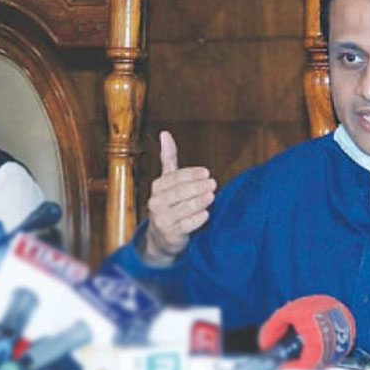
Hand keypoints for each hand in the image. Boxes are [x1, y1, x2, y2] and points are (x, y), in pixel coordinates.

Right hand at [142, 131, 216, 265]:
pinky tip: (206, 214)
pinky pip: (184, 226)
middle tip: (213, 183)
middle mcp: (156, 203)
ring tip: (212, 196)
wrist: (161, 236)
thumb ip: (168, 158)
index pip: (173, 178)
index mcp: (157, 187)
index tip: (206, 172)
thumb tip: (165, 133)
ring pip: (181, 209)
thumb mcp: (168, 180)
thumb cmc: (169, 203)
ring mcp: (162, 220)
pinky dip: (195, 220)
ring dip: (198, 202)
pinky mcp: (170, 235)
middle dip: (196, 187)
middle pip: (177, 193)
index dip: (190, 174)